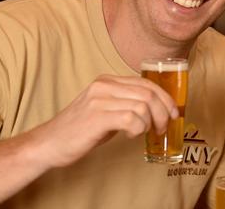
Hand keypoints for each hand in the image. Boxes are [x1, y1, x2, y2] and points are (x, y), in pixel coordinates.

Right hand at [32, 74, 178, 167]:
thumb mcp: (106, 108)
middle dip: (163, 112)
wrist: (50, 143)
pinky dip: (138, 128)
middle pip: (148, 93)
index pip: (146, 83)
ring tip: (145, 132)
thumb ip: (127, 102)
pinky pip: (132, 118)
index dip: (165, 98)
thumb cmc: (81, 129)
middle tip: (163, 127)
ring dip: (151, 122)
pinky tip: (131, 135)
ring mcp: (100, 99)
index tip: (173, 112)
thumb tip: (158, 108)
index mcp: (107, 81)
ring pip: (143, 105)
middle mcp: (104, 85)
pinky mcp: (97, 116)